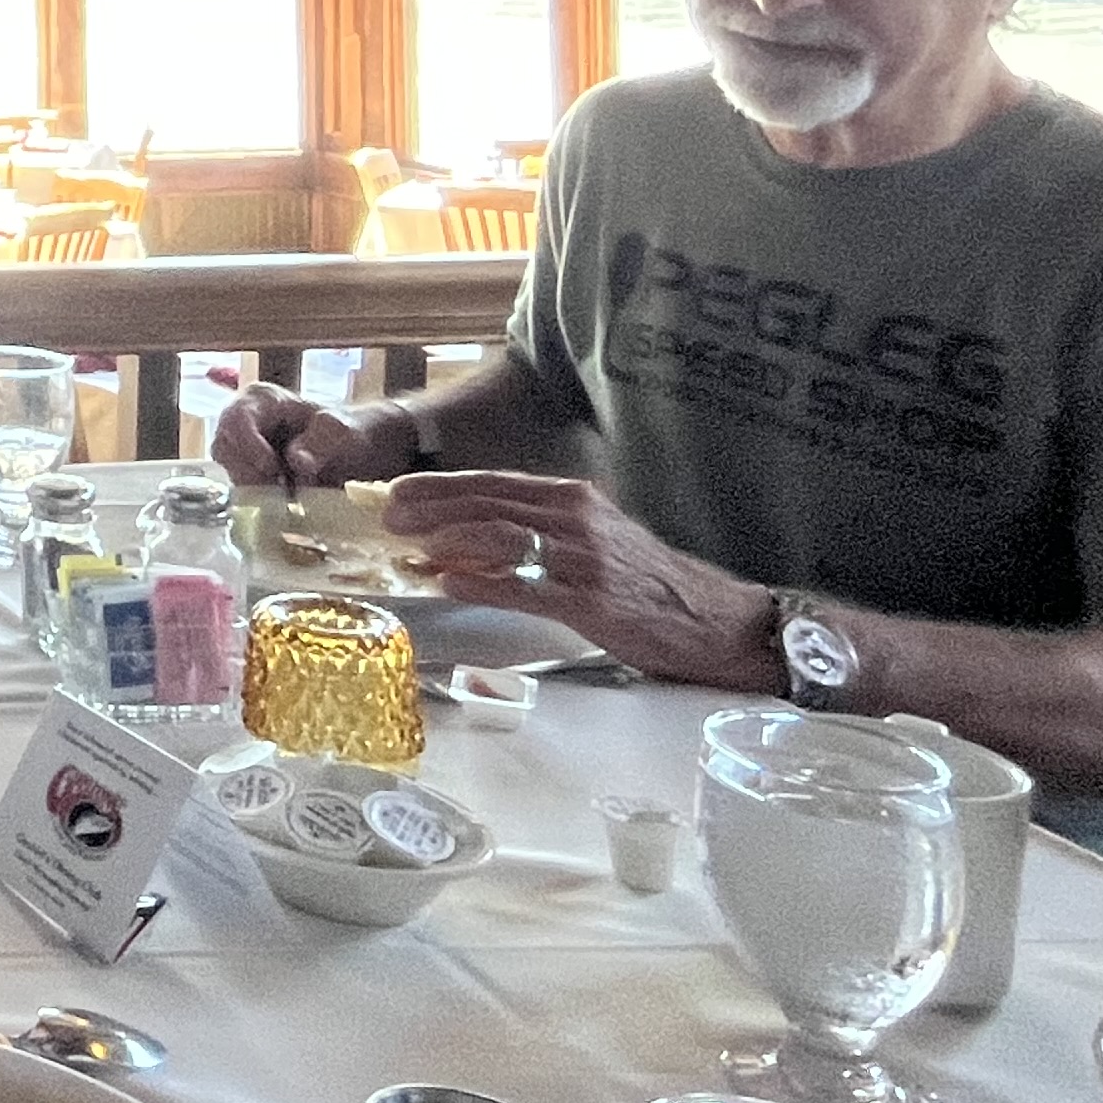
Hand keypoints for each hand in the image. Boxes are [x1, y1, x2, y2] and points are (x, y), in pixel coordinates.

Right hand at [209, 383, 420, 491]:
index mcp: (262, 399)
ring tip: (287, 495)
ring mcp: (241, 447)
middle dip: (250, 471)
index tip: (272, 469)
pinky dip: (259, 497)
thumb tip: (298, 463)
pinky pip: (239, 487)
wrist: (353, 452)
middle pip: (225, 446)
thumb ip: (323, 442)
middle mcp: (244, 420)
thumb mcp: (342, 432)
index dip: (249, 445)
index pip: (237, 419)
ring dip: (255, 487)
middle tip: (280, 490)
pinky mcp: (246, 471)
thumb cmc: (347, 433)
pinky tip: (283, 500)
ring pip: (229, 470)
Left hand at [382, 468, 775, 686]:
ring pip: (501, 537)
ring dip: (448, 538)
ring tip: (411, 546)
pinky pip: (525, 587)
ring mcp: (583, 559)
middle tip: (388, 516)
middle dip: (431, 507)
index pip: (493, 483)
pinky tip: (450, 582)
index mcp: (572, 499)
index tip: (396, 492)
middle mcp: (576, 518)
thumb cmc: (643, 581)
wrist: (714, 619)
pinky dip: (482, 582)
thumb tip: (463, 538)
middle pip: (488, 503)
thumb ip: (535, 532)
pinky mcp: (591, 601)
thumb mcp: (590, 539)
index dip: (440, 486)